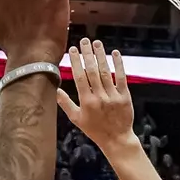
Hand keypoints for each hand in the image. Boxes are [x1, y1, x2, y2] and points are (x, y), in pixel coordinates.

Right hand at [55, 39, 137, 153]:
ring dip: (101, 56)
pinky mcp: (125, 96)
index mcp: (86, 102)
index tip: (73, 49)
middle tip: (84, 40)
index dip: (76, 62)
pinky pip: (121, 77)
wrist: (117, 139)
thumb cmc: (95, 130)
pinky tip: (115, 53)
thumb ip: (66, 103)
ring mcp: (113, 96)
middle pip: (92, 71)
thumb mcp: (77, 119)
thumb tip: (55, 90)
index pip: (80, 77)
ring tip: (97, 43)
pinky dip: (119, 65)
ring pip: (106, 72)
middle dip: (88, 54)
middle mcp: (99, 97)